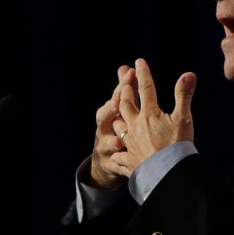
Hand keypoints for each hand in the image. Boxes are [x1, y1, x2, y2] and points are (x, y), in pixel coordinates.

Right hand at [88, 64, 137, 189]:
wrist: (106, 161)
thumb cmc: (115, 129)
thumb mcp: (118, 111)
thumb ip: (124, 90)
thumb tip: (125, 67)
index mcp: (109, 114)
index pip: (115, 97)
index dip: (121, 86)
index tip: (129, 74)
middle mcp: (104, 129)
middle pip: (105, 118)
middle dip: (110, 110)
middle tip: (117, 104)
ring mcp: (105, 147)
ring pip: (106, 143)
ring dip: (112, 141)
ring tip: (118, 141)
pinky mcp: (111, 165)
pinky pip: (116, 166)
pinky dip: (120, 166)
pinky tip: (127, 167)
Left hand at [109, 59, 195, 177]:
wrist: (168, 173)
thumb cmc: (178, 145)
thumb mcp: (184, 118)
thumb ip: (184, 95)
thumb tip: (188, 73)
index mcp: (149, 114)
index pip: (145, 89)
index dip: (143, 74)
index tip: (139, 62)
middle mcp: (135, 126)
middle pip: (126, 105)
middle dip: (124, 92)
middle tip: (123, 84)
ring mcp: (130, 144)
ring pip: (118, 128)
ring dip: (117, 119)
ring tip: (116, 114)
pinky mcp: (129, 161)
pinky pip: (120, 155)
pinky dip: (118, 152)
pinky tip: (117, 152)